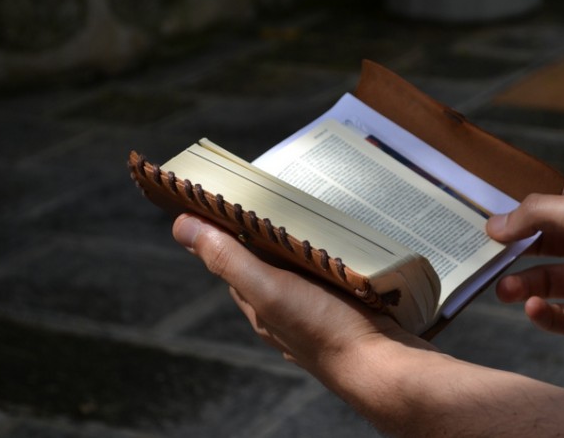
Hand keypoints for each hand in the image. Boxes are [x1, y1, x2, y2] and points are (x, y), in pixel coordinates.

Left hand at [171, 214, 430, 372]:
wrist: (382, 367)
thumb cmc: (325, 328)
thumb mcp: (270, 289)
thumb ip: (230, 259)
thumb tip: (181, 226)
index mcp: (260, 306)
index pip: (233, 261)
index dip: (228, 231)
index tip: (234, 197)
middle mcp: (282, 312)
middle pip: (267, 264)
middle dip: (268, 236)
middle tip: (280, 199)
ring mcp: (316, 313)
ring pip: (301, 272)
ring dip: (304, 248)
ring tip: (315, 217)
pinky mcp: (346, 312)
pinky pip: (331, 280)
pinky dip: (331, 263)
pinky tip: (344, 252)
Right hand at [487, 180, 563, 356]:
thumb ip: (539, 214)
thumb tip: (496, 224)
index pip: (547, 206)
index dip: (517, 211)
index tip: (485, 217)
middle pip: (540, 247)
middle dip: (513, 252)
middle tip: (486, 258)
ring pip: (546, 283)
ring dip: (522, 285)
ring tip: (504, 290)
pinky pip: (562, 317)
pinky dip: (544, 315)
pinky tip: (534, 309)